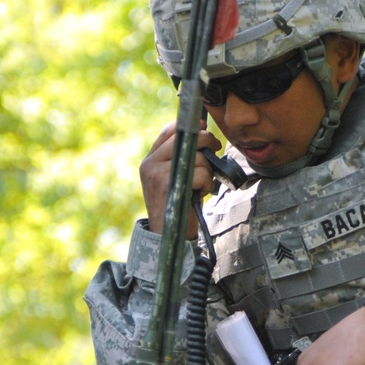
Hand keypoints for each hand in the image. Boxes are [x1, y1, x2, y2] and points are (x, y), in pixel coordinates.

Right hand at [140, 121, 221, 236]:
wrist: (167, 236)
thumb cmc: (177, 205)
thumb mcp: (174, 179)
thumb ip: (180, 158)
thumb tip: (200, 129)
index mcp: (150, 161)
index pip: (169, 131)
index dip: (190, 128)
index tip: (203, 128)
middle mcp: (150, 164)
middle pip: (185, 139)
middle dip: (206, 142)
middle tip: (215, 150)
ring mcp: (158, 173)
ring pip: (197, 157)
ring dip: (207, 171)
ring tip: (201, 186)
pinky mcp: (170, 184)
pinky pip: (199, 173)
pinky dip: (206, 184)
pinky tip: (199, 194)